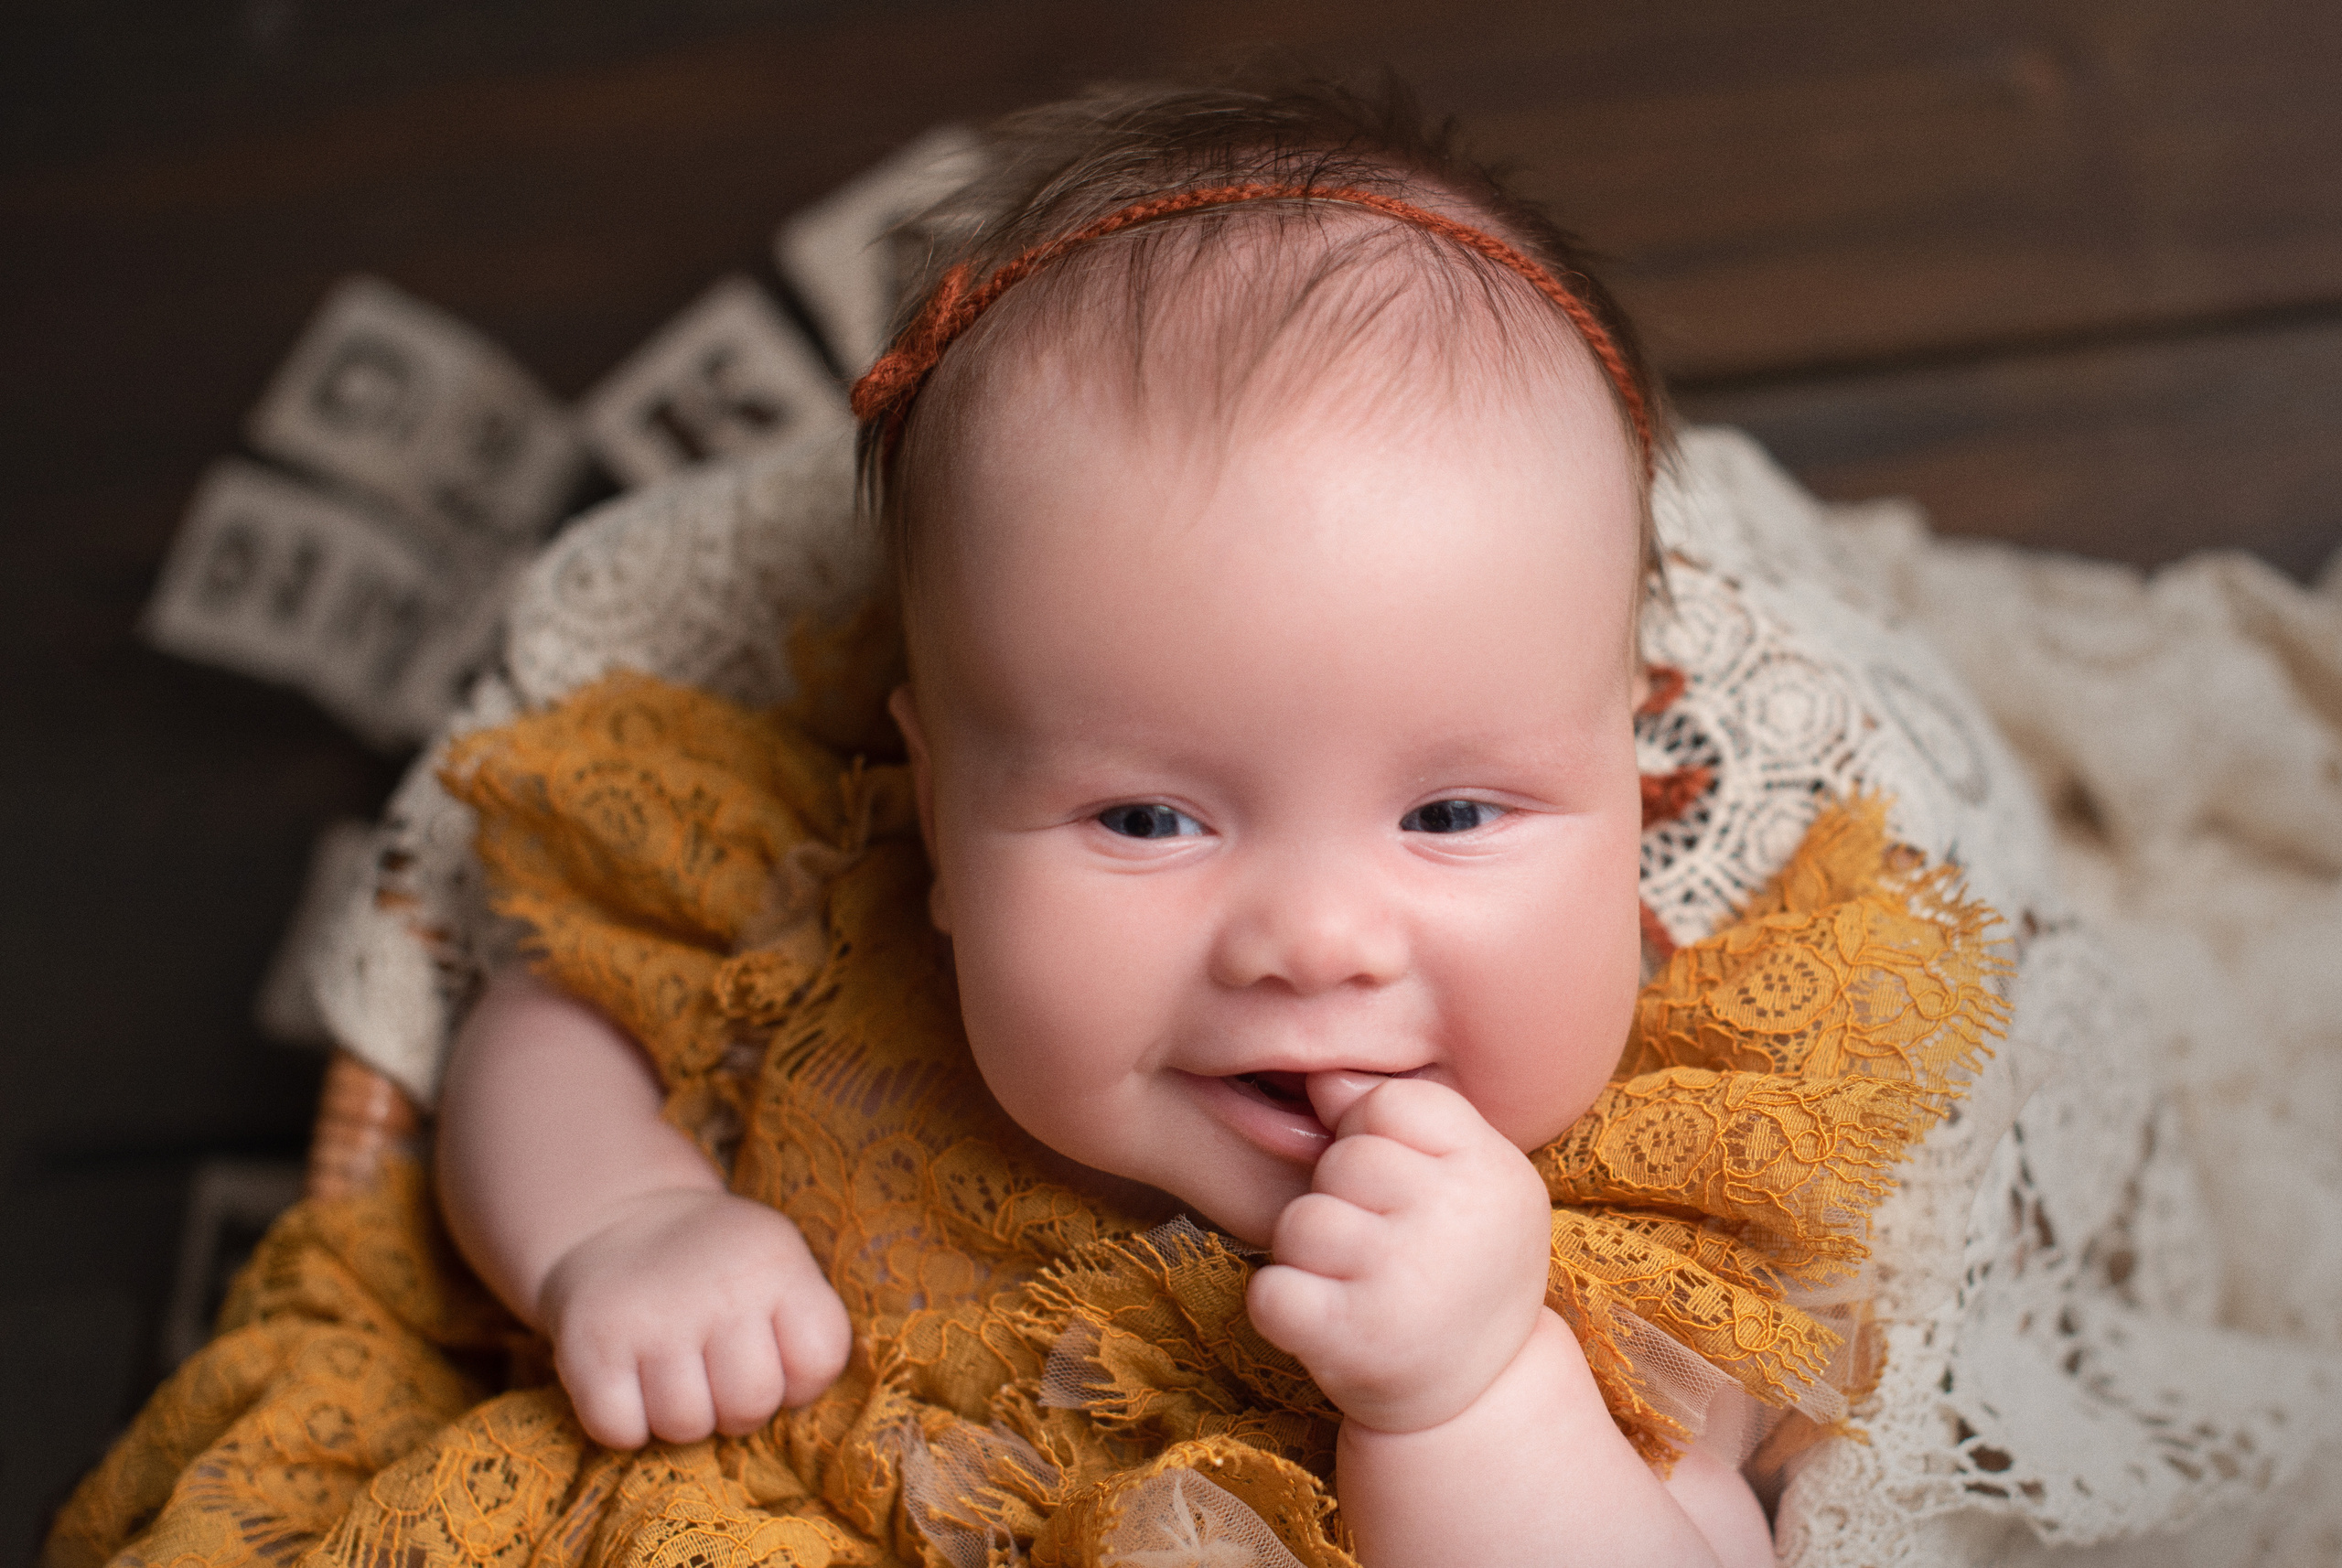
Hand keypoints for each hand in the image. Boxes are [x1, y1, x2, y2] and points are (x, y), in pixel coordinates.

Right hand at [537, 1187, 851, 1448]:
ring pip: (685, 1426)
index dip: (800, 1378)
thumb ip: (804, 1325)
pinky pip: (621, 1432)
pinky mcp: (591, 1345)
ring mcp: (652, 1317)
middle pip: (751, 1403)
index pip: (820, 1359)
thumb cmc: (716, 1268)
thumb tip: (799, 1408)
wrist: (617, 1222)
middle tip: (716, 1374)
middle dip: (736, 1408)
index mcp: (776, 1266)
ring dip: (681, 1417)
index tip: (772, 1356)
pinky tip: (630, 1382)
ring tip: (673, 1373)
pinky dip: (625, 1424)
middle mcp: (719, 1288)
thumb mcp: (776, 1265)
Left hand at [1246, 1074, 1552, 1433]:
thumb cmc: (1459, 1268)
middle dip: (1344, 1199)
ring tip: (1357, 1285)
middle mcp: (1457, 1218)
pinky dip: (1282, 1307)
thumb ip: (1403, 1117)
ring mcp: (1403, 1278)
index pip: (1390, 1102)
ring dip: (1311, 1255)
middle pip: (1342, 1159)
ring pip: (1300, 1221)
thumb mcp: (1466, 1182)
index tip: (1402, 1188)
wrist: (1480, 1400)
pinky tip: (1326, 1321)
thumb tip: (1322, 1075)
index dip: (1377, 1140)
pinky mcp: (1352, 1338)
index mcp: (1494, 1169)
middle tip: (1382, 1249)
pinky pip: (1270, 1289)